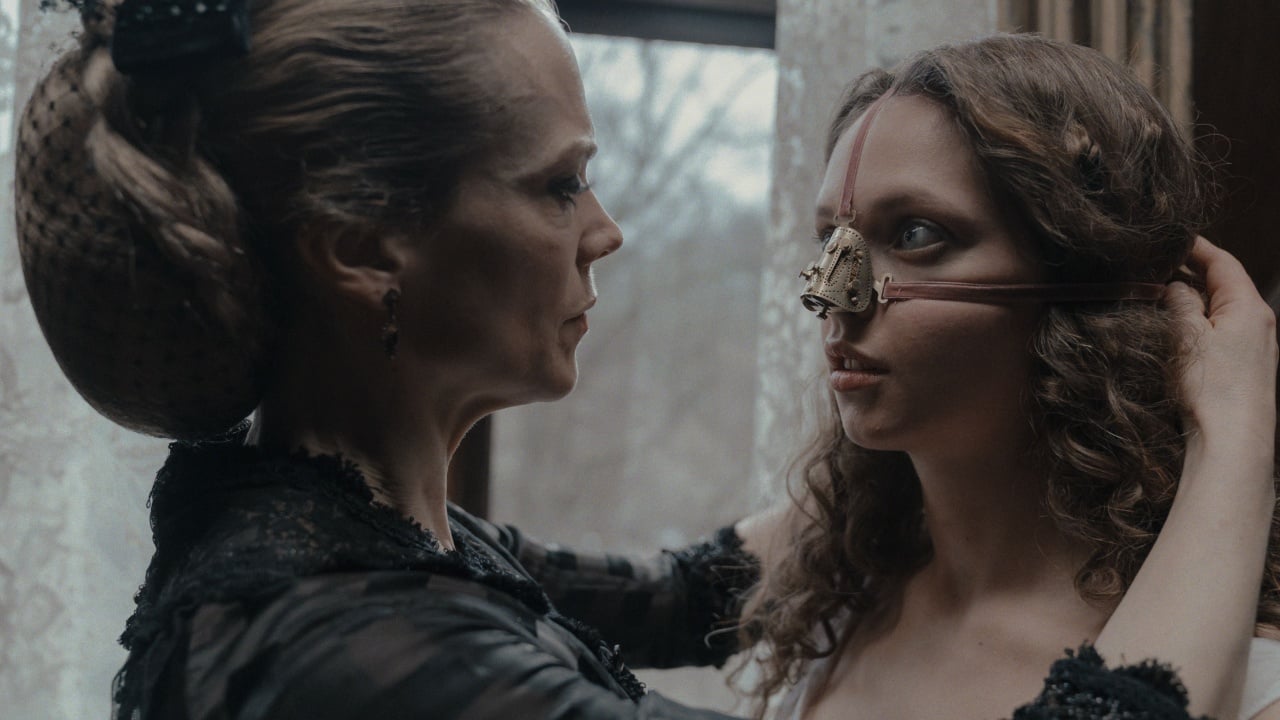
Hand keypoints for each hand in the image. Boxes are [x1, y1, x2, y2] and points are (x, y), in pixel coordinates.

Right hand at [1164, 237, 1277, 447]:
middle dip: (1192, 274)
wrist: (1235, 439)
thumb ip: (1178, 303)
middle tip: (1157, 269)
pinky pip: (1224, 334)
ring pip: (1223, 310)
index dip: (1196, 247)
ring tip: (1161, 300)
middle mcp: (1260, 322)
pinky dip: (1202, 326)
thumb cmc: (1213, 388)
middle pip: (1225, 285)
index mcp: (1249, 306)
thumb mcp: (1186, 335)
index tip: (1172, 239)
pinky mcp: (1248, 368)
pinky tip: (1179, 334)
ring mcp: (1257, 346)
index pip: (1223, 262)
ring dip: (1194, 303)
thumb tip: (1174, 286)